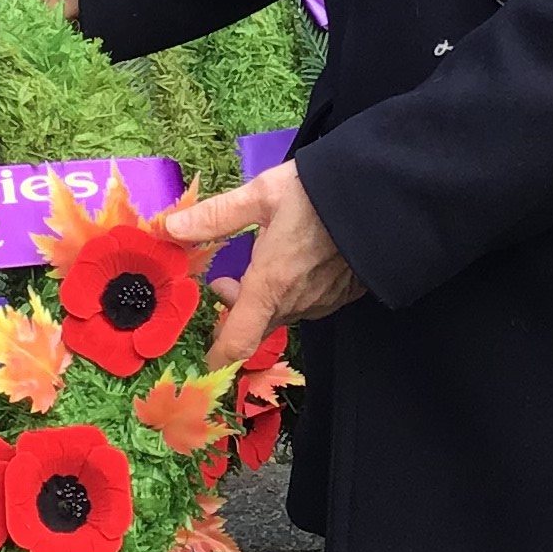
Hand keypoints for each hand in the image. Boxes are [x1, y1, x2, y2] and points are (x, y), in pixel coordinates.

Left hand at [164, 160, 363, 370]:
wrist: (383, 195)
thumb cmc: (318, 192)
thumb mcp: (262, 195)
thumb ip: (214, 217)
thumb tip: (169, 229)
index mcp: (269, 285)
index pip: (237, 342)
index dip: (217, 357)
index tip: (202, 358)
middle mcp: (296, 303)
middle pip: (256, 325)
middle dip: (235, 310)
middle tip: (223, 280)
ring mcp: (323, 301)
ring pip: (282, 313)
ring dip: (264, 299)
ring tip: (261, 262)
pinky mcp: (344, 295)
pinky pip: (309, 303)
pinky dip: (293, 292)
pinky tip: (297, 261)